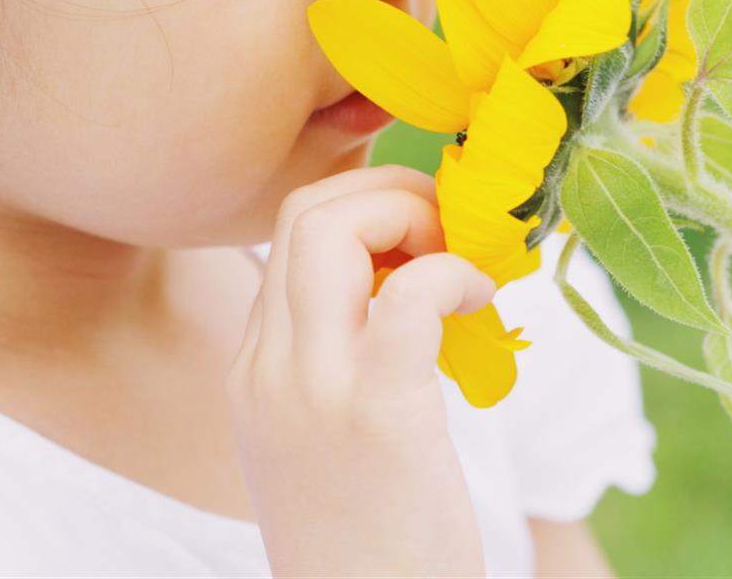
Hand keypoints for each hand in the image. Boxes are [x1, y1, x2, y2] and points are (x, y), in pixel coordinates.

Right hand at [226, 164, 494, 577]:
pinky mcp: (378, 417)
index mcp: (252, 364)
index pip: (287, 230)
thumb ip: (332, 355)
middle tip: (444, 228)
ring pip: (334, 231)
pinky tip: (479, 297)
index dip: (360, 204)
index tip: (418, 227)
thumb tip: (402, 282)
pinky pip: (407, 299)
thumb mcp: (313, 436)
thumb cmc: (363, 539)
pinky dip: (449, 274)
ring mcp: (312, 388)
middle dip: (386, 193)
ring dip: (411, 216)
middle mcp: (267, 366)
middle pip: (306, 213)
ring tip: (459, 259)